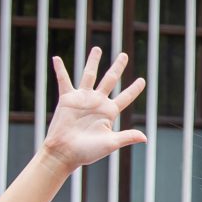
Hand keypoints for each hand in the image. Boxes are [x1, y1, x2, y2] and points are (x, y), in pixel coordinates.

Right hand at [38, 48, 148, 173]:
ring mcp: (82, 99)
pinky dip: (60, 69)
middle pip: (110, 80)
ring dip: (93, 61)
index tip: (143, 80)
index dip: (134, 88)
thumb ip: (127, 137)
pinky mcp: (67, 99)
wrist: (65, 153)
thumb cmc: (87, 152)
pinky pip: (63, 80)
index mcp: (109, 112)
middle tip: (124, 55)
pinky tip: (56, 58)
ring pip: (89, 75)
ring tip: (98, 49)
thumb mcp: (110, 143)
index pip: (125, 97)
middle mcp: (97, 102)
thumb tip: (145, 138)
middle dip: (117, 67)